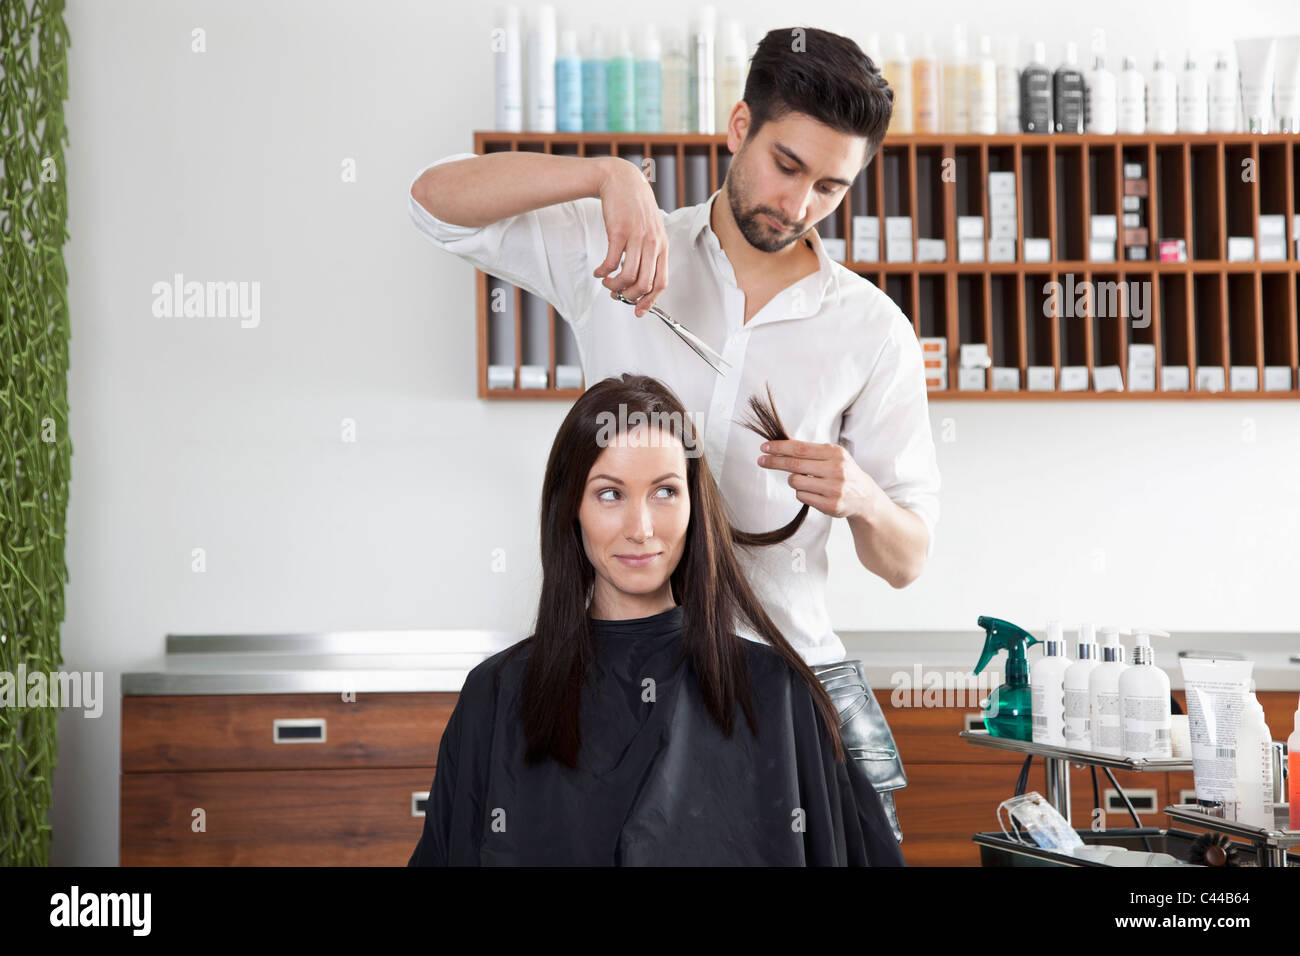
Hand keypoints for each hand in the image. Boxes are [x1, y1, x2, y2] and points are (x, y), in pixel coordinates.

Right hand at [593, 158, 667, 316]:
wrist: (622, 180)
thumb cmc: (635, 207)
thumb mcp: (650, 230)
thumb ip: (649, 253)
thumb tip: (640, 280)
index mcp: (662, 246)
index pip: (661, 282)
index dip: (650, 301)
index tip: (638, 310)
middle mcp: (652, 243)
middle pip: (645, 284)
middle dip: (629, 296)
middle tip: (616, 295)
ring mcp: (637, 237)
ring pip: (628, 276)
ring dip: (614, 286)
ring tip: (606, 283)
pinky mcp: (619, 232)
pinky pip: (612, 262)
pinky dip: (603, 272)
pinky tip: (599, 271)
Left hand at [756, 439, 881, 519]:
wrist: (864, 496)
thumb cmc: (842, 472)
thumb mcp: (831, 456)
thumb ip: (809, 450)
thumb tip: (781, 442)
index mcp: (835, 453)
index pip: (800, 448)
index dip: (779, 448)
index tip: (764, 447)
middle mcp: (836, 470)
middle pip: (794, 464)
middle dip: (774, 462)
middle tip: (761, 460)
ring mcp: (834, 488)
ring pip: (796, 482)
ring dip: (794, 480)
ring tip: (806, 480)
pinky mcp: (831, 505)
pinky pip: (801, 496)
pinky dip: (802, 493)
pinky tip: (814, 492)